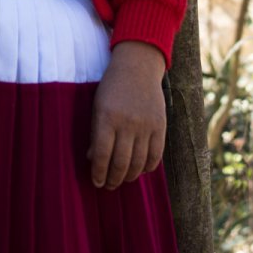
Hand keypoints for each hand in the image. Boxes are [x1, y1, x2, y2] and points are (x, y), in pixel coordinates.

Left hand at [88, 41, 166, 189]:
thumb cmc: (112, 87)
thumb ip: (95, 134)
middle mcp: (127, 123)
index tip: (96, 182)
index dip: (98, 173)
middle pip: (121, 163)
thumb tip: (92, 161)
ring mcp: (146, 125)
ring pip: (138, 163)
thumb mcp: (97, 107)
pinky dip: (148, 168)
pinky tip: (140, 170)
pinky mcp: (160, 126)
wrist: (137, 66)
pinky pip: (156, 156)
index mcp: (107, 117)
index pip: (102, 155)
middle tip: (108, 186)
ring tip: (122, 180)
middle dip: (113, 180)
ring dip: (129, 177)